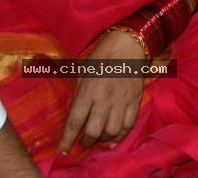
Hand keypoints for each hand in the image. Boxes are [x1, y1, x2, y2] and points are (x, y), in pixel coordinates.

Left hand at [58, 30, 144, 152]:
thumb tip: (75, 121)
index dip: (67, 141)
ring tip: (98, 138)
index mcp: (88, 91)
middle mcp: (105, 98)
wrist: (126, 46)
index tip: (62, 153)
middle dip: (86, 142)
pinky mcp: (135, 100)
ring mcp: (122, 100)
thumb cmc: (99, 59)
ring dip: (103, 140)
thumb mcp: (82, 76)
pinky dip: (120, 136)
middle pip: (94, 131)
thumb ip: (79, 99)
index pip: (75, 122)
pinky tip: (113, 140)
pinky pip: (129, 125)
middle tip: (83, 142)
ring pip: (112, 131)